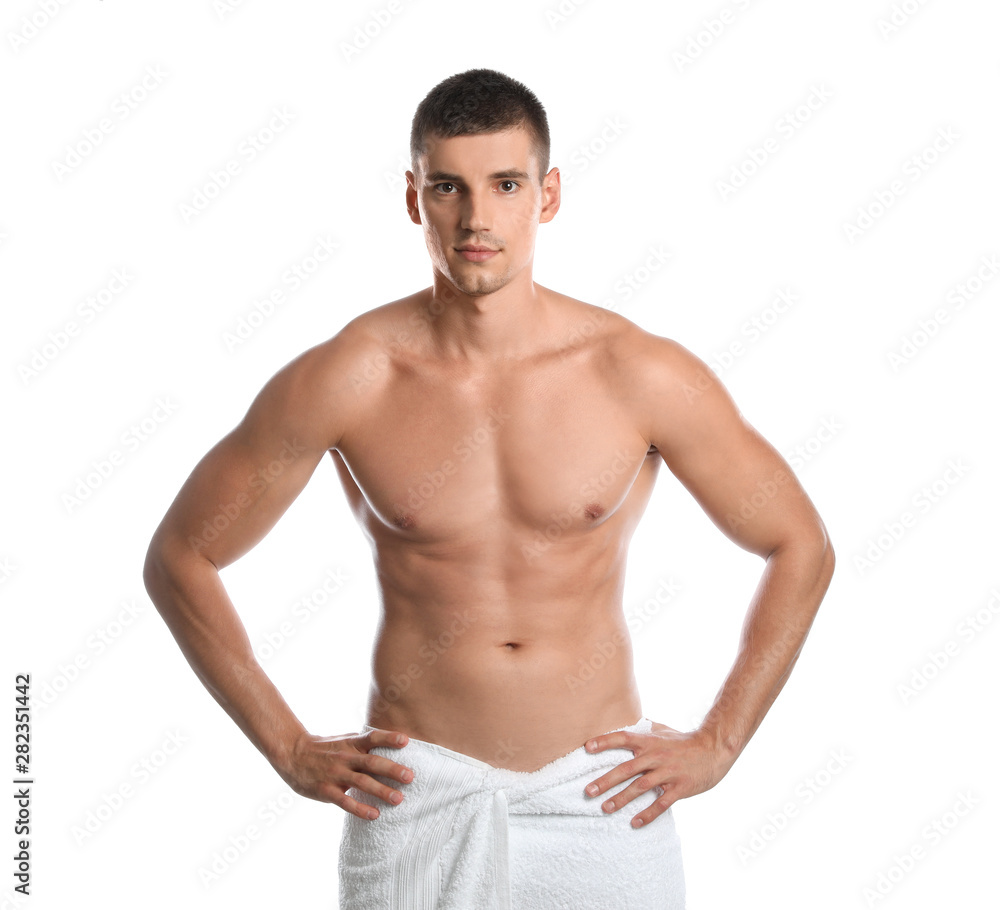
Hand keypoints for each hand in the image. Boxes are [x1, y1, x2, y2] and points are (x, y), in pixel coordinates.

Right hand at [274, 728, 413, 819]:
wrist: (293, 755)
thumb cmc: (325, 749)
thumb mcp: (345, 740)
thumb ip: (365, 744)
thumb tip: (392, 744)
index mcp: (352, 742)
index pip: (372, 738)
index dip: (389, 738)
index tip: (406, 740)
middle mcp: (346, 757)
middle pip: (372, 762)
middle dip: (392, 770)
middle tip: (410, 776)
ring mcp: (336, 774)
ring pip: (361, 783)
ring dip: (381, 791)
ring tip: (399, 799)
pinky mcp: (326, 790)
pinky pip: (345, 801)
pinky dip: (360, 809)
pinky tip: (375, 814)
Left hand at [583, 721, 733, 827]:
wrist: (713, 750)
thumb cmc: (684, 741)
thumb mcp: (663, 730)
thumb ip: (645, 729)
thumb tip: (628, 722)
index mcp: (650, 742)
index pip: (623, 738)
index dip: (605, 742)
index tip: (586, 747)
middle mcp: (656, 756)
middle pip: (626, 769)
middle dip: (606, 780)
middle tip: (588, 791)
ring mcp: (668, 773)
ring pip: (640, 787)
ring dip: (621, 799)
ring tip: (605, 808)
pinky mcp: (679, 788)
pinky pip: (661, 804)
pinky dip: (648, 814)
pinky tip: (634, 823)